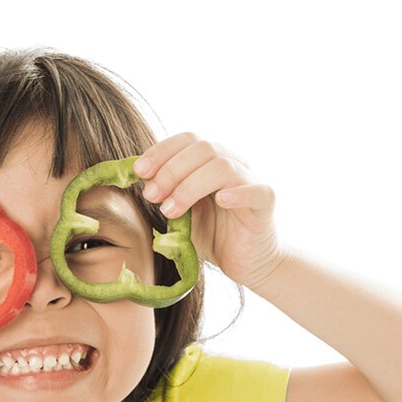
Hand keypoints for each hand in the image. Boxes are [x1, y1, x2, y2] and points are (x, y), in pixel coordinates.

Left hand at [133, 133, 286, 290]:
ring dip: (190, 186)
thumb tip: (136, 178)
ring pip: (221, 166)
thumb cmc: (211, 235)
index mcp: (210, 160)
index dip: (161, 151)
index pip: (187, 140)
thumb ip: (163, 195)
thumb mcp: (179, 213)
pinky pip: (255, 190)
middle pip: (202, 148)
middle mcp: (232, 163)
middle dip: (170, 171)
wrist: (244, 261)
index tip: (139, 171)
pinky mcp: (265, 202)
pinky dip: (237, 193)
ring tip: (170, 210)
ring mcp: (250, 180)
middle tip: (150, 196)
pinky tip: (220, 201)